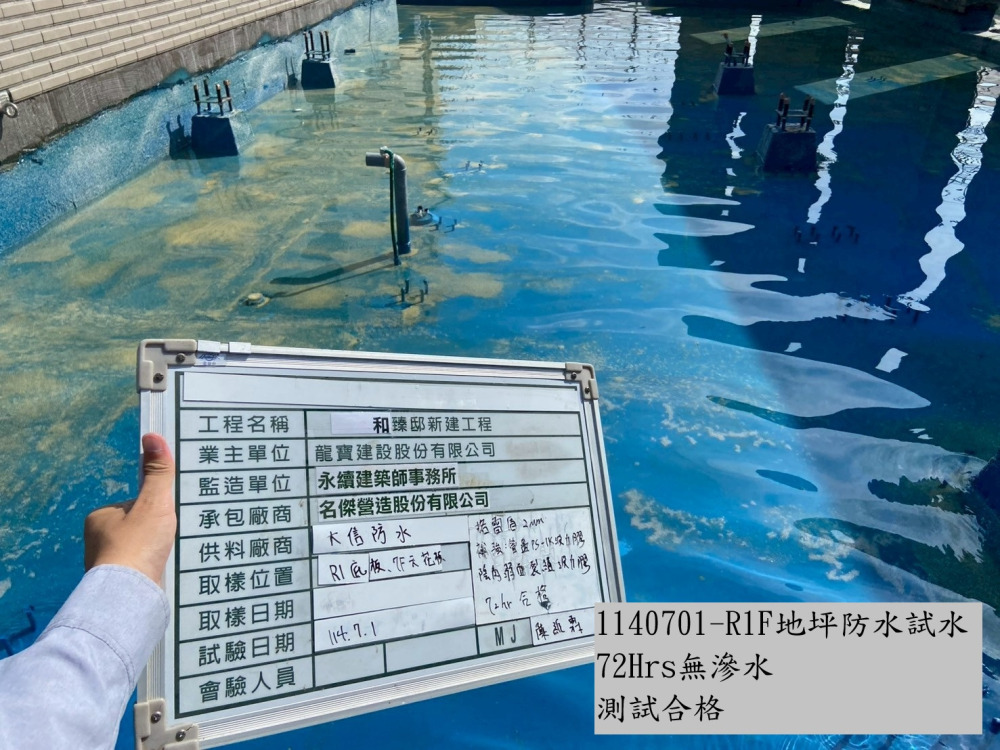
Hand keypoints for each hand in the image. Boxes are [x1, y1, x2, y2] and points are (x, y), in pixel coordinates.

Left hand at [84, 433, 176, 583]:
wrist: (129, 594)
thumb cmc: (138, 544)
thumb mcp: (154, 503)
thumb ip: (158, 473)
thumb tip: (153, 435)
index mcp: (101, 517)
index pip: (135, 503)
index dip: (154, 507)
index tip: (166, 517)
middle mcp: (98, 538)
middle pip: (137, 525)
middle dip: (154, 530)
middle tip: (170, 536)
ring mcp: (106, 562)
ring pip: (138, 547)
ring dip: (153, 550)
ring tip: (168, 554)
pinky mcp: (117, 582)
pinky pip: (138, 566)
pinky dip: (151, 565)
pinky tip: (162, 569)